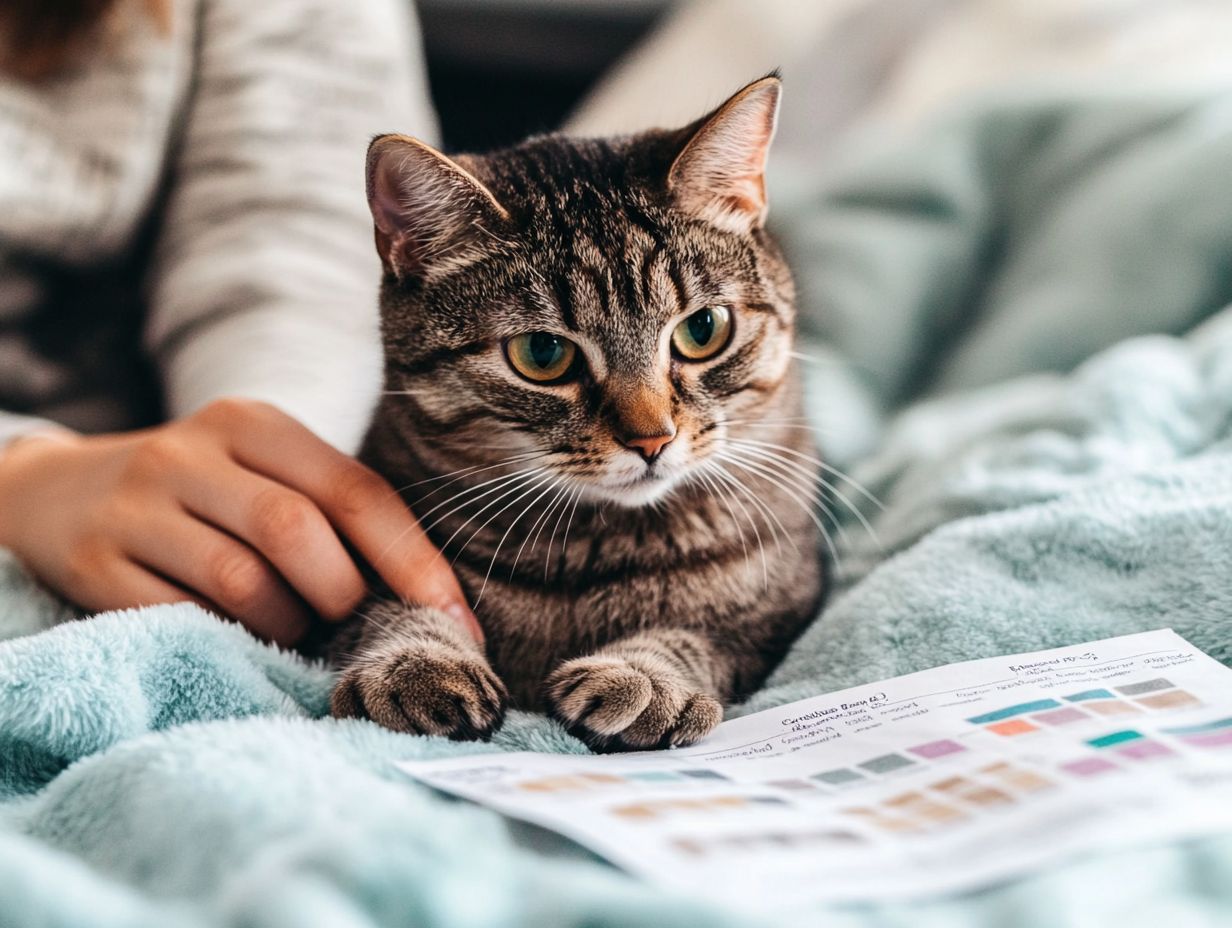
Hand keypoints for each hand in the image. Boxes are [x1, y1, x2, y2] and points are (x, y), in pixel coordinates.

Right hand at [0, 399, 479, 645]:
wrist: (55, 493)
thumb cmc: (201, 495)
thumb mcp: (260, 473)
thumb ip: (330, 512)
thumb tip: (432, 599)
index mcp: (256, 424)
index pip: (356, 490)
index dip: (414, 562)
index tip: (458, 623)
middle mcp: (194, 453)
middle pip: (297, 530)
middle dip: (344, 594)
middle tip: (352, 623)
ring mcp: (139, 505)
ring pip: (241, 579)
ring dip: (287, 623)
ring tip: (293, 628)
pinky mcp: (96, 561)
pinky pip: (182, 615)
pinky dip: (229, 636)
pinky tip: (241, 635)